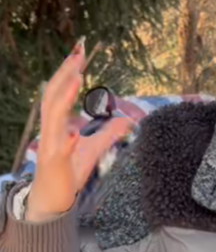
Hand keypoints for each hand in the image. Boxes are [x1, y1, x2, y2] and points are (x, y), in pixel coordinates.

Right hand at [27, 39, 132, 221]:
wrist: (52, 199)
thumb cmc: (68, 172)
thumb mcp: (93, 150)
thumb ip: (109, 134)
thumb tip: (128, 121)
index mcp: (56, 124)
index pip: (59, 91)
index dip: (68, 72)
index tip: (79, 52)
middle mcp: (50, 130)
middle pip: (53, 96)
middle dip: (65, 74)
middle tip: (78, 53)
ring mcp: (50, 146)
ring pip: (53, 117)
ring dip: (65, 97)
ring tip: (77, 78)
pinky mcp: (55, 163)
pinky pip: (60, 150)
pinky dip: (66, 140)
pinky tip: (74, 132)